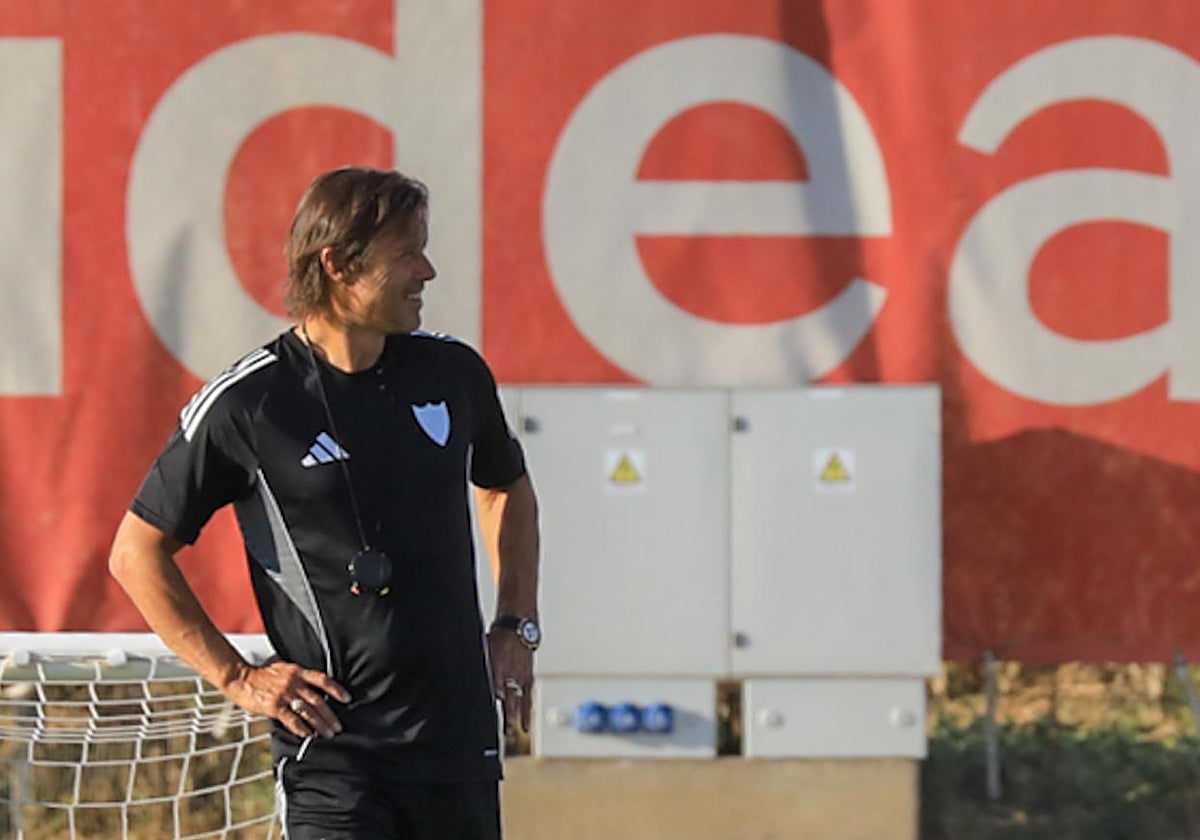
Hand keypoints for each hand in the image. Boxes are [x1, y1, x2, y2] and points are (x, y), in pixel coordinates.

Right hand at [225, 661, 350, 739]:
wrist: (240, 677)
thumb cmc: (261, 674)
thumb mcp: (284, 668)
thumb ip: (298, 677)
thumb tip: (313, 687)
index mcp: (298, 672)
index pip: (322, 680)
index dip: (336, 689)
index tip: (347, 698)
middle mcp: (294, 682)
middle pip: (318, 700)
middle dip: (330, 715)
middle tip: (338, 727)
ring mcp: (284, 694)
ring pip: (307, 711)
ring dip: (319, 724)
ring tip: (328, 734)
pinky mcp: (274, 706)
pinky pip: (291, 719)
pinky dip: (301, 728)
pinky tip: (308, 735)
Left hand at [487, 630, 532, 734]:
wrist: (519, 627)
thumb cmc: (498, 637)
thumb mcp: (485, 648)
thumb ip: (480, 665)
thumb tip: (467, 679)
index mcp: (496, 664)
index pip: (492, 685)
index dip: (490, 697)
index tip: (488, 708)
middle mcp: (509, 672)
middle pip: (507, 697)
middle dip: (504, 714)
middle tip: (502, 731)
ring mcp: (520, 676)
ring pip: (517, 700)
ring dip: (513, 717)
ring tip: (510, 733)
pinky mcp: (528, 678)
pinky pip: (528, 698)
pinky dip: (527, 713)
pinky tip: (525, 726)